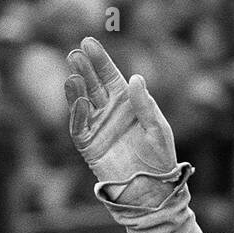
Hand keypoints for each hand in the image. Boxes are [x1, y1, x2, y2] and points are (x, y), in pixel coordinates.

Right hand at [65, 37, 177, 189]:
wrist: (151, 189)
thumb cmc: (160, 157)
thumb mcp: (157, 129)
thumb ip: (145, 105)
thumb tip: (135, 77)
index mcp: (128, 103)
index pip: (110, 76)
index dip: (100, 60)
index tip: (88, 43)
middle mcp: (110, 111)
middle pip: (94, 85)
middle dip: (85, 69)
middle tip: (76, 53)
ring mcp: (97, 127)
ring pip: (83, 102)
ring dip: (77, 88)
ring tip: (73, 73)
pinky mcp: (88, 144)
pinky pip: (79, 126)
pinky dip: (78, 113)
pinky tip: (80, 100)